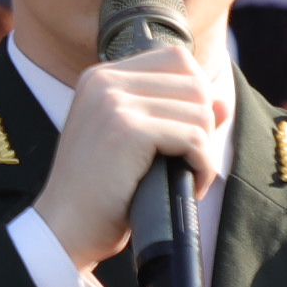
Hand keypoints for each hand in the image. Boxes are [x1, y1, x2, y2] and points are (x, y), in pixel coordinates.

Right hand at [29, 40, 225, 273]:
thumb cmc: (99, 192)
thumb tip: (221, 103)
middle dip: (203, 126)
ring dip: (203, 150)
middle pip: (194, 83)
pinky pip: (194, 139)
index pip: (176, 59)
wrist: (64, 227)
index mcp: (100, 77)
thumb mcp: (133, 143)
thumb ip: (174, 115)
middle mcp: (104, 81)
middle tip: (186, 161)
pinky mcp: (127, 129)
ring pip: (200, 111)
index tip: (184, 134)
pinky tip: (188, 186)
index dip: (195, 96)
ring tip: (185, 176)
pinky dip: (203, 167)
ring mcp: (113, 102)